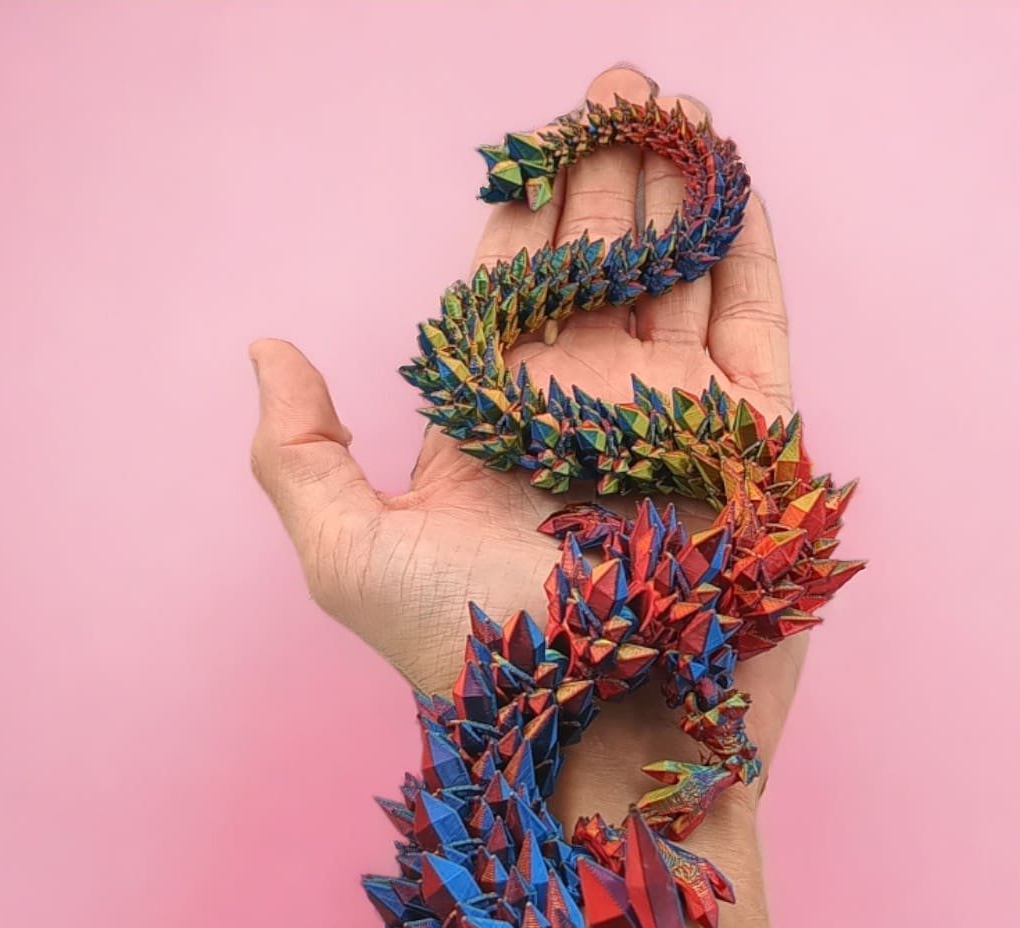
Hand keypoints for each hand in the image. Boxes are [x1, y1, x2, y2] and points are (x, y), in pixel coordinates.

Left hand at [249, 65, 806, 829]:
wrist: (604, 745)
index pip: (511, 290)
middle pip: (597, 264)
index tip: (529, 146)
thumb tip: (266, 344)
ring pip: (675, 275)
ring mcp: (673, 420)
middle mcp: (587, 410)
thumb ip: (297, 456)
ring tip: (669, 106)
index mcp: (498, 421)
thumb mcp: (353, 562)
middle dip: (603, 175)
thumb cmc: (479, 662)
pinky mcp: (751, 439)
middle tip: (612, 89)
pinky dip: (746, 248)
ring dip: (673, 189)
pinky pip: (752, 319)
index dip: (520, 214)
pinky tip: (733, 182)